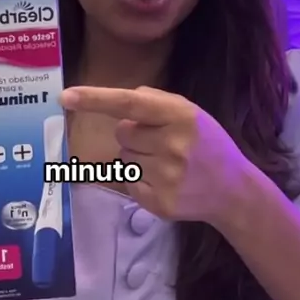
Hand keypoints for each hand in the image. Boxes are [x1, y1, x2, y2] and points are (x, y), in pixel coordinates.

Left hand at [60, 86, 247, 226]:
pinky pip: (128, 183)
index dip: (96, 99)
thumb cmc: (207, 143)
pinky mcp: (159, 202)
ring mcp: (166, 177)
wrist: (233, 190)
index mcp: (180, 116)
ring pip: (123, 159)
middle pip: (122, 133)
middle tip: (161, 143)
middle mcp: (172, 145)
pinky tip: (165, 181)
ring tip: (166, 164)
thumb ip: (156, 101)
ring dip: (137, 158)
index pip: (129, 104)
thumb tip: (126, 99)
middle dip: (133, 135)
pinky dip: (140, 181)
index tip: (66, 96)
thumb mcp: (190, 112)